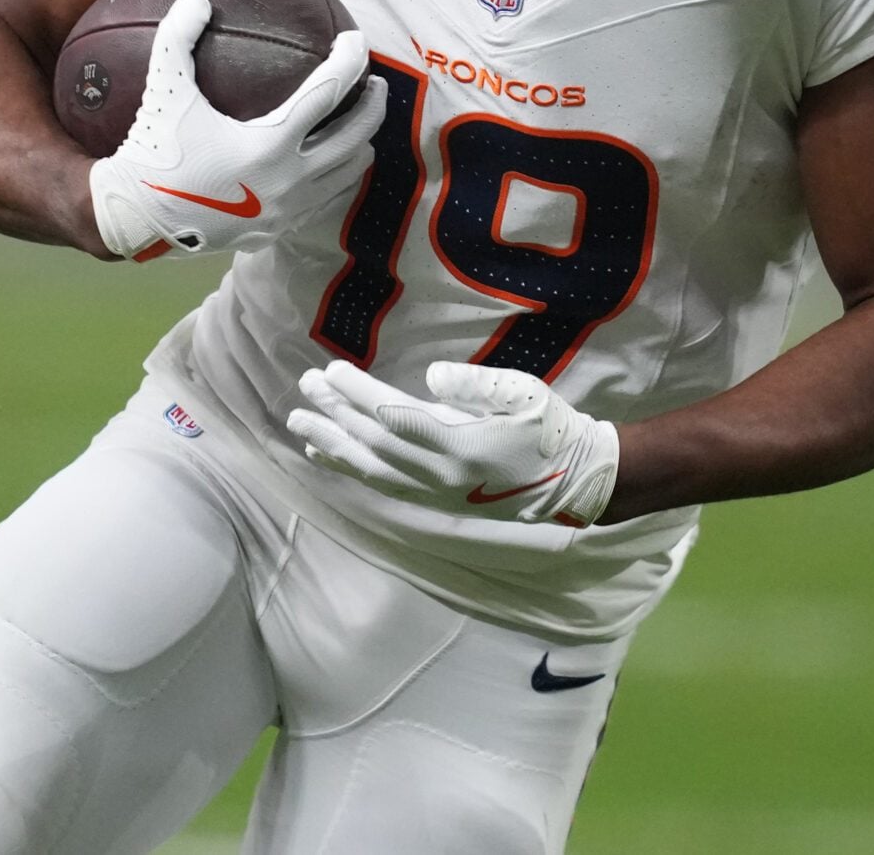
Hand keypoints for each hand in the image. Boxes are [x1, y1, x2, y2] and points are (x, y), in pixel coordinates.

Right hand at [86, 0, 380, 259]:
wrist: (131, 220)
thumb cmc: (150, 151)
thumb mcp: (163, 92)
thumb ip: (177, 40)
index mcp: (269, 144)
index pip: (328, 92)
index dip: (349, 61)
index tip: (356, 41)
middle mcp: (289, 179)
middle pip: (356, 136)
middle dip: (373, 106)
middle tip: (374, 84)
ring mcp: (286, 210)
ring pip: (347, 174)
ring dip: (360, 144)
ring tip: (358, 122)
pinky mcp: (276, 230)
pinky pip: (323, 199)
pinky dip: (335, 176)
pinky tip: (329, 161)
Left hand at [288, 360, 620, 527]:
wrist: (574, 481)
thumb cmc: (552, 428)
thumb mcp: (526, 394)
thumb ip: (476, 385)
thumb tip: (428, 377)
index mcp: (463, 444)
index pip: (396, 417)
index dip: (359, 394)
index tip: (332, 371)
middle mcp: (441, 475)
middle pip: (374, 443)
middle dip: (336, 413)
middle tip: (304, 385)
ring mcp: (435, 493)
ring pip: (370, 470)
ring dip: (332, 444)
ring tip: (300, 423)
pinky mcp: (435, 502)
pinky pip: (382, 485)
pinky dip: (351, 469)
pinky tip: (330, 455)